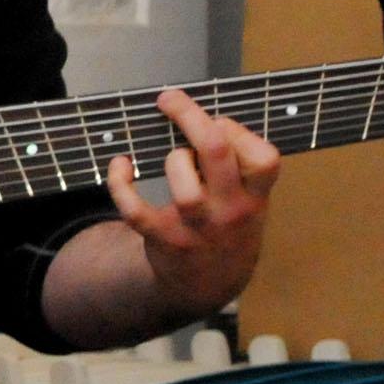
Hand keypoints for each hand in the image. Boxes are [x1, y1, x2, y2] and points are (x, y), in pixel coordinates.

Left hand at [104, 88, 281, 313]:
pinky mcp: (164, 238)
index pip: (264, 158)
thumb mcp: (251, 200)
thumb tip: (205, 117)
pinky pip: (135, 209)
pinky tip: (120, 165)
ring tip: (173, 159)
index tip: (219, 123)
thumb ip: (238, 166)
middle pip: (215, 153)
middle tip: (170, 100)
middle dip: (190, 117)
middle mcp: (230, 212)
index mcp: (255, 197)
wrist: (210, 283)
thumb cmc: (229, 226)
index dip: (238, 131)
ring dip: (172, 160)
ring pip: (183, 186)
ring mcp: (197, 227)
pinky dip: (120, 183)